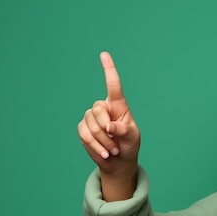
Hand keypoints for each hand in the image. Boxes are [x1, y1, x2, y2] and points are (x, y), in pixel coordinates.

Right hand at [78, 52, 140, 175]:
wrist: (118, 160)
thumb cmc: (129, 144)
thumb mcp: (132, 136)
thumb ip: (123, 129)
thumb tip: (108, 126)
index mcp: (119, 105)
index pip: (113, 85)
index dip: (109, 69)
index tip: (104, 54)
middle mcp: (103, 107)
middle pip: (98, 110)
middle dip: (107, 130)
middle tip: (117, 143)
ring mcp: (91, 117)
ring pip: (91, 125)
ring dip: (103, 142)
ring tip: (113, 149)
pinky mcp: (83, 128)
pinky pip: (84, 135)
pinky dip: (96, 146)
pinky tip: (104, 153)